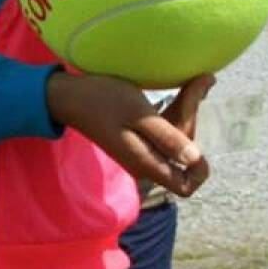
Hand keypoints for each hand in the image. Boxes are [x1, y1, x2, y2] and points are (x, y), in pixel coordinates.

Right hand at [47, 71, 213, 197]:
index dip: (200, 166)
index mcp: (146, 162)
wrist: (67, 95)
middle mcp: (145, 163)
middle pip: (183, 157)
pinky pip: (162, 135)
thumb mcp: (138, 113)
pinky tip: (174, 95)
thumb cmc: (102, 100)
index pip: (185, 185)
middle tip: (197, 84)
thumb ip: (167, 137)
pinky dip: (172, 116)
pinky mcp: (134, 140)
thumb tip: (196, 159)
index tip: (200, 128)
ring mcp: (139, 153)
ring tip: (191, 83)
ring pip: (174, 144)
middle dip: (192, 122)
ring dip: (184, 116)